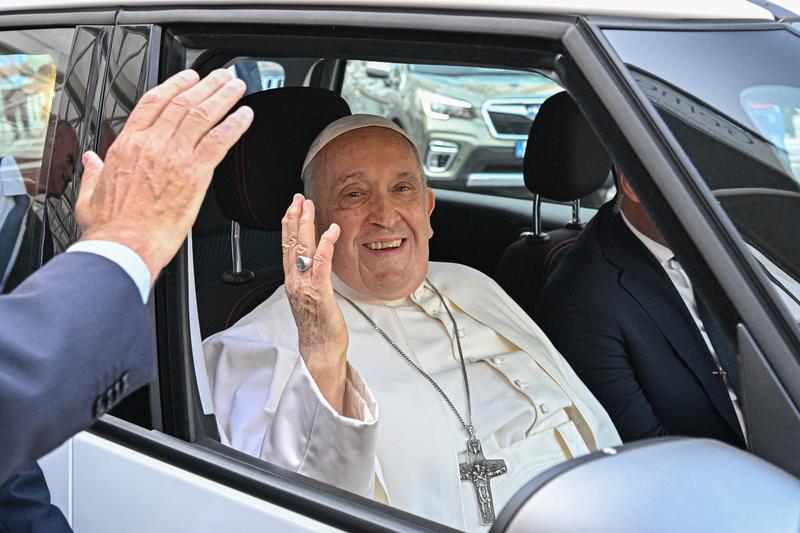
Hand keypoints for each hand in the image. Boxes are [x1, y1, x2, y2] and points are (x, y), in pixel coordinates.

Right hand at [75, 68, 253, 282]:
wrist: (125, 245)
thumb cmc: (110, 228)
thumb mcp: (89, 195)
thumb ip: (93, 173)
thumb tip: (92, 162)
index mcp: (127, 145)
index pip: (153, 102)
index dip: (174, 85)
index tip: (189, 78)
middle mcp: (152, 144)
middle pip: (183, 102)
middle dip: (206, 85)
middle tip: (221, 76)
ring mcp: (175, 156)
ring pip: (202, 114)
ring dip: (223, 96)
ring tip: (236, 86)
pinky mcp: (195, 173)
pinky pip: (219, 140)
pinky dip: (235, 125)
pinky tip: (246, 116)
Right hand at [282, 193, 348, 414]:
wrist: (320, 349)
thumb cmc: (318, 325)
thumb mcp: (310, 295)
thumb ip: (308, 276)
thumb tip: (313, 260)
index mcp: (293, 280)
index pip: (287, 246)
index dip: (288, 224)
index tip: (293, 206)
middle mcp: (295, 281)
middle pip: (290, 243)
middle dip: (294, 217)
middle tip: (298, 198)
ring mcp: (305, 286)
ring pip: (302, 250)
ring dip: (305, 226)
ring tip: (309, 207)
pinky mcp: (320, 293)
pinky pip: (321, 265)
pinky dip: (325, 246)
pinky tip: (330, 232)